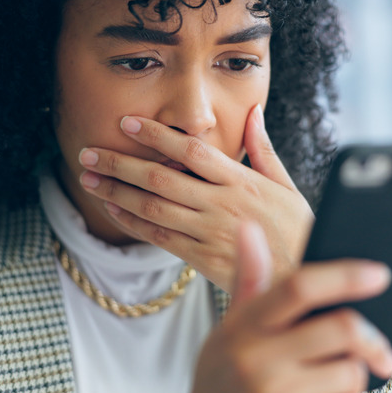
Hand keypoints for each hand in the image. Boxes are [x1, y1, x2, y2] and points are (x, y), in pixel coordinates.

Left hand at [77, 104, 314, 291]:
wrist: (303, 281)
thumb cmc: (298, 230)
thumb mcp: (287, 185)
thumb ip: (264, 149)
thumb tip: (253, 112)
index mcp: (242, 180)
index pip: (190, 150)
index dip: (155, 134)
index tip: (127, 122)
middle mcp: (221, 204)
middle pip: (160, 178)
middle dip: (120, 163)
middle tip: (88, 152)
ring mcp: (209, 232)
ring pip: (152, 208)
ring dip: (116, 191)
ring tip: (88, 178)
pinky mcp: (202, 258)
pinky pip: (158, 238)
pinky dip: (131, 222)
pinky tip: (112, 208)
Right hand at [187, 222, 391, 392]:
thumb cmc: (223, 370)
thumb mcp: (230, 325)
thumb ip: (248, 277)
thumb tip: (248, 226)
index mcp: (245, 325)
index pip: (299, 288)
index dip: (344, 276)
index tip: (379, 273)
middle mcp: (259, 359)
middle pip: (342, 329)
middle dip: (370, 337)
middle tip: (379, 346)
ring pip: (351, 372)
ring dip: (353, 375)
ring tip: (329, 379)